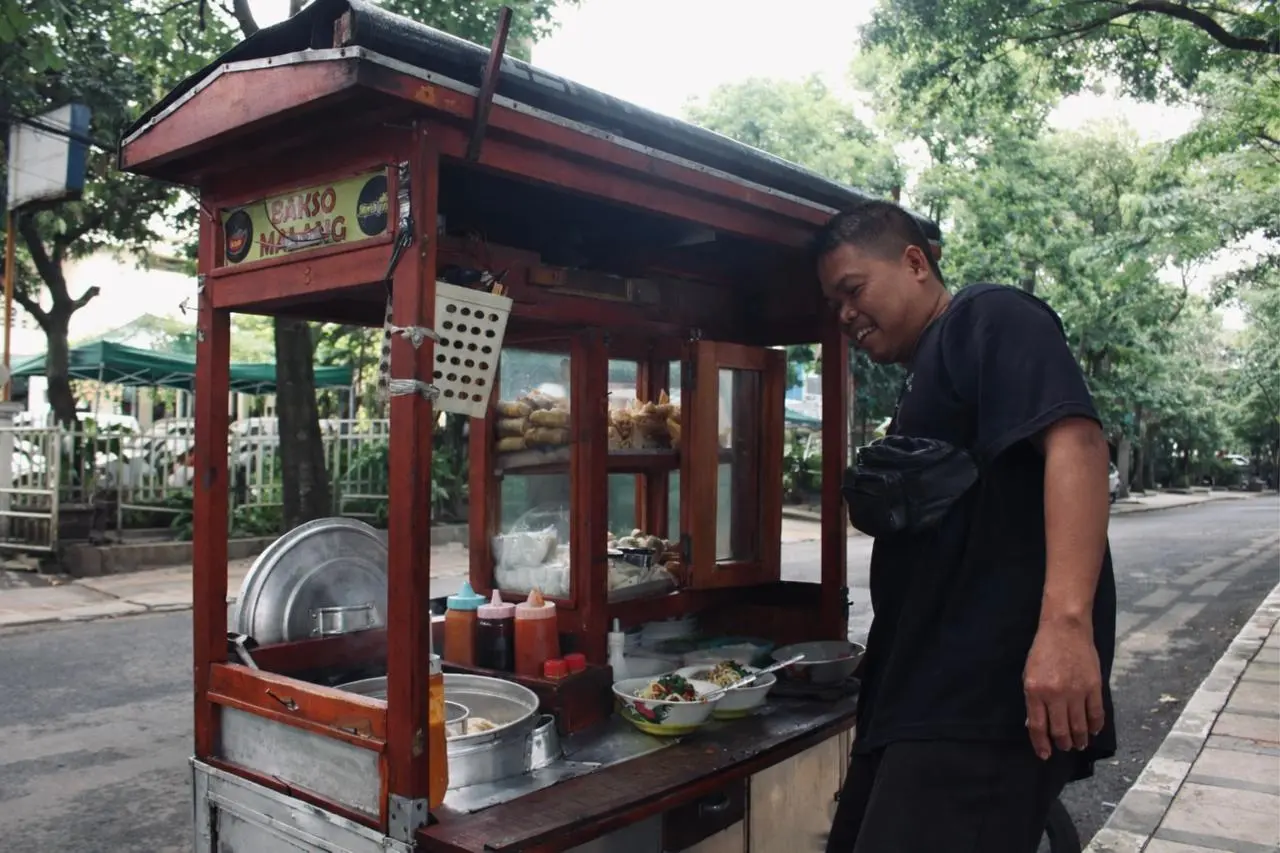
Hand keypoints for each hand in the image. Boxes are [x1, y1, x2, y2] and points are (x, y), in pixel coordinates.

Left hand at [1023, 617, 1103, 759]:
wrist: (1065, 629)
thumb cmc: (1043, 651)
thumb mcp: (1029, 675)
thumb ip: (1032, 700)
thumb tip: (1035, 724)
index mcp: (1035, 691)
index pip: (1038, 726)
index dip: (1041, 744)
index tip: (1045, 755)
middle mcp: (1055, 695)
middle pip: (1060, 730)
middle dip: (1063, 744)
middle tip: (1065, 748)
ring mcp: (1076, 692)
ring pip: (1079, 726)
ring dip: (1080, 739)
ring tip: (1079, 744)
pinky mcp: (1094, 687)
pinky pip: (1096, 714)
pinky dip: (1095, 726)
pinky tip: (1093, 731)